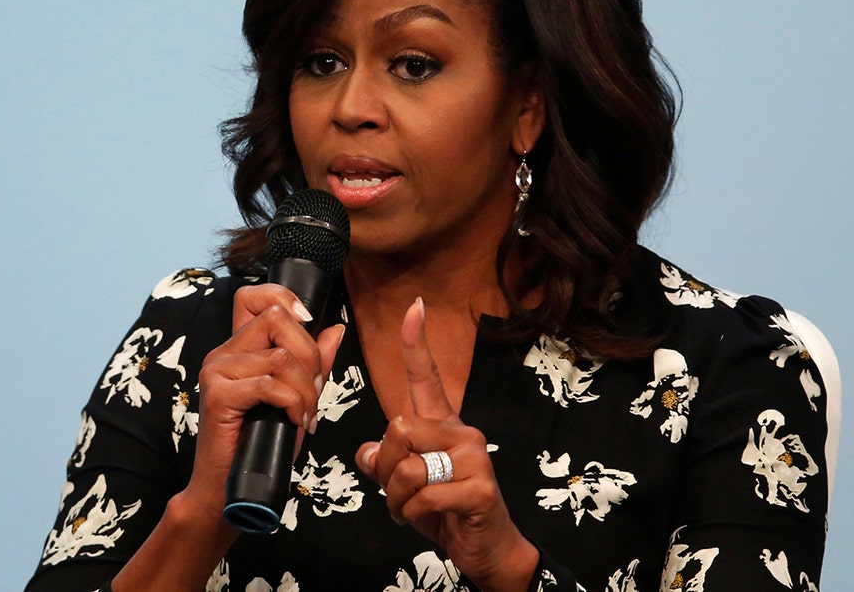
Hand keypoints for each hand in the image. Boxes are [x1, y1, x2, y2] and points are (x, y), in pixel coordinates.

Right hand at [183, 283, 344, 528]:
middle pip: (277, 319)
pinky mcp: (217, 395)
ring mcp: (216, 372)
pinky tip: (294, 422)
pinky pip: (270, 385)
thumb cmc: (262, 446)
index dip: (284, 298)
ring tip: (303, 416)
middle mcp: (223, 353)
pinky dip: (293, 404)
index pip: (253, 296)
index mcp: (238, 349)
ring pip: (282, 357)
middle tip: (312, 392)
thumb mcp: (295, 399)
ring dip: (305, 390)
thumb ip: (312, 365)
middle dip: (309, 356)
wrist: (229, 490)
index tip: (306, 325)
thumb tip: (334, 331)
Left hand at [355, 298, 536, 591]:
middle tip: (400, 492)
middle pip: (397, 428)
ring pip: (405, 466)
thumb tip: (368, 452)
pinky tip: (427, 519)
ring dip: (397, 498)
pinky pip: (422, 495)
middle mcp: (461, 431)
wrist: (485, 548)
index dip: (415, 343)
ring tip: (413, 508)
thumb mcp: (404, 484)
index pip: (426, 377)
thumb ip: (382, 461)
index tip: (414, 306)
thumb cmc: (444, 510)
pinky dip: (413, 514)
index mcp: (442, 424)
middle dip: (385, 468)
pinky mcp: (479, 487)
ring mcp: (473, 457)